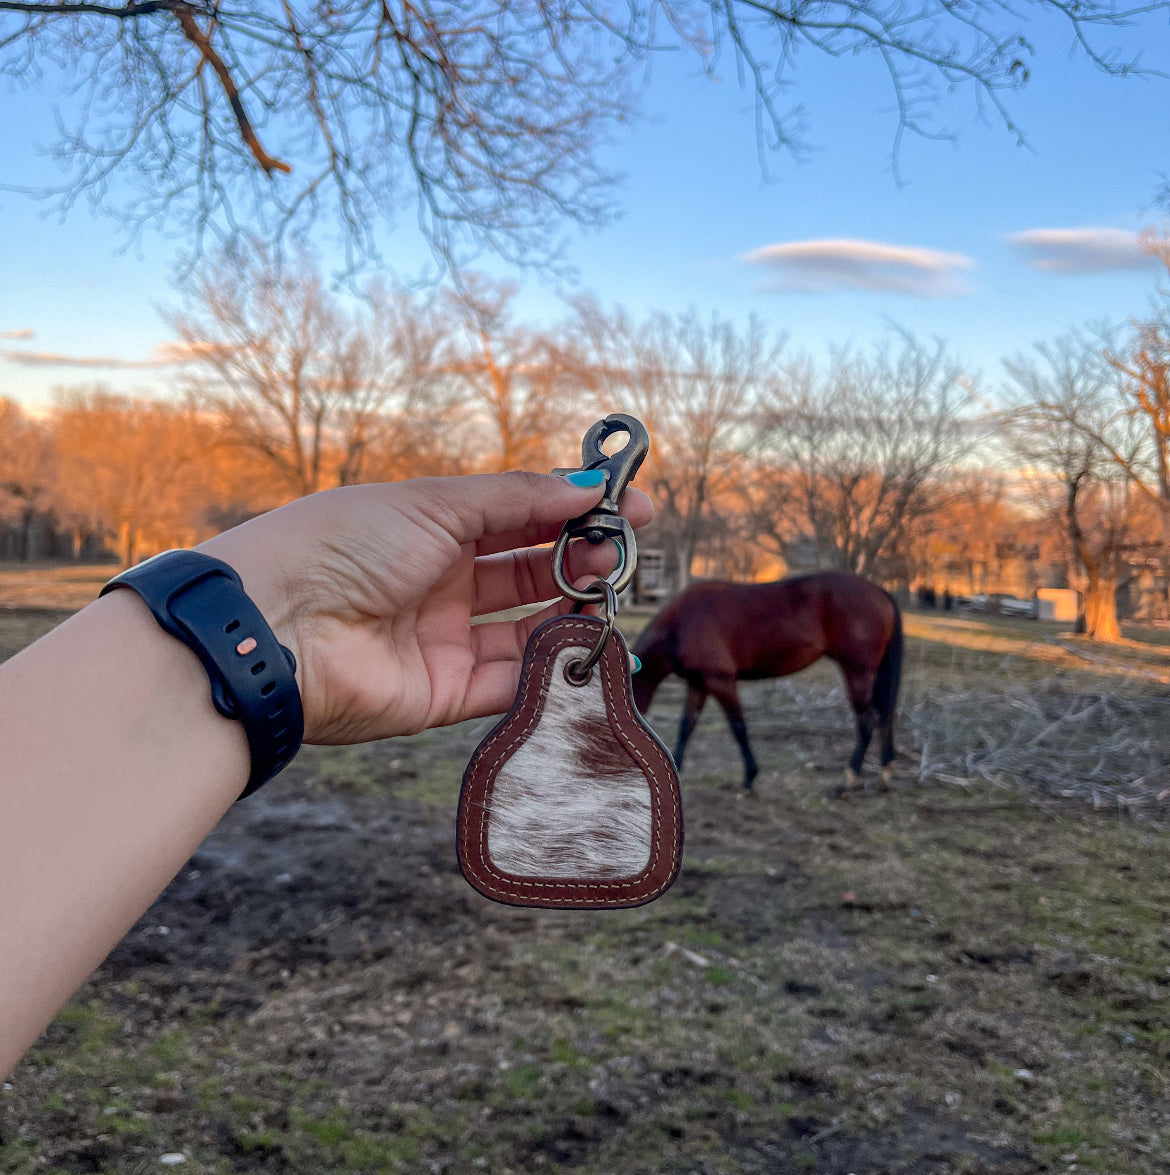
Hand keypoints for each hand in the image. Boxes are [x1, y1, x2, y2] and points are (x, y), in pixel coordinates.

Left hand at [198, 472, 652, 744]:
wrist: (277, 626)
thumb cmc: (345, 544)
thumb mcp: (436, 503)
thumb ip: (518, 499)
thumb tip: (588, 484)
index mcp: (434, 528)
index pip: (520, 516)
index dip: (575, 510)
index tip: (634, 508)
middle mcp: (441, 583)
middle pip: (530, 572)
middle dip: (580, 560)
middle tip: (623, 553)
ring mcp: (444, 640)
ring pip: (528, 629)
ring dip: (572, 611)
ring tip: (609, 592)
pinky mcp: (444, 695)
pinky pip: (511, 683)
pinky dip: (550, 669)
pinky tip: (585, 646)